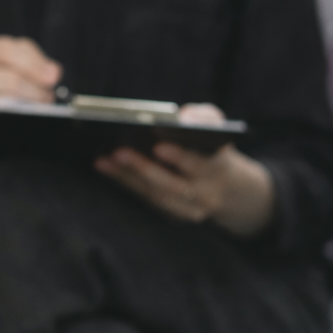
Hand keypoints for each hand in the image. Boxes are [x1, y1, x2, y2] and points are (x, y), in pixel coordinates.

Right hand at [0, 34, 60, 154]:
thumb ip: (29, 67)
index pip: (18, 47)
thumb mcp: (4, 72)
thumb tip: (53, 72)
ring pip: (9, 80)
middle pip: (10, 56)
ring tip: (43, 101)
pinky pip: (1, 102)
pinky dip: (19, 106)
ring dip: (33, 92)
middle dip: (36, 71)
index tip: (55, 74)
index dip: (39, 60)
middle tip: (51, 86)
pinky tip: (26, 110)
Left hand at [95, 103, 274, 237]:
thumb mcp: (217, 128)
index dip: (179, 156)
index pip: (201, 163)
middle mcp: (207, 194)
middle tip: (119, 151)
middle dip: (144, 168)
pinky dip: (125, 183)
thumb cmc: (212, 147)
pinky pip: (147, 200)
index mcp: (220, 168)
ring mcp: (190, 210)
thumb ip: (204, 118)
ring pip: (156, 195)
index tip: (158, 146)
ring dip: (127, 177)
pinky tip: (105, 166)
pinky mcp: (174, 216)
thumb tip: (183, 117)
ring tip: (104, 159)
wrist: (228, 188)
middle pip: (172, 184)